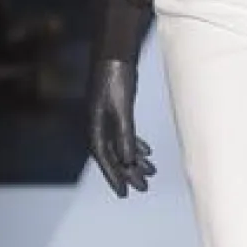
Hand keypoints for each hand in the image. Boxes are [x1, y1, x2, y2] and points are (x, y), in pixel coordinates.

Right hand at [88, 56, 155, 196]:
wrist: (115, 51)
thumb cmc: (116, 78)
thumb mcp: (122, 110)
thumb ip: (125, 136)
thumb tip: (129, 162)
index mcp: (95, 127)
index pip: (105, 159)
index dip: (115, 177)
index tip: (126, 194)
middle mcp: (98, 125)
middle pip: (113, 155)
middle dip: (128, 173)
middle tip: (144, 188)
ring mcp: (106, 117)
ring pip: (120, 145)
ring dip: (135, 160)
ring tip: (151, 172)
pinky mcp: (115, 109)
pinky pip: (124, 134)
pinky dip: (135, 144)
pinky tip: (146, 151)